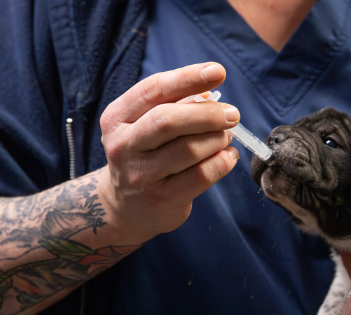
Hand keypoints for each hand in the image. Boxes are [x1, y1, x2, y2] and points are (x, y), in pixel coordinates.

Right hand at [97, 63, 239, 239]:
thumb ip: (175, 106)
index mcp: (117, 118)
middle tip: (233, 114)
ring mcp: (141, 175)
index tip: (218, 71)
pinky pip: (202, 175)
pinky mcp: (162, 198)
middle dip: (208, 113)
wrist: (125, 208)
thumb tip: (211, 93)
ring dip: (217, 139)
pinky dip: (223, 162)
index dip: (188, 78)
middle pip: (168, 120)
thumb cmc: (146, 155)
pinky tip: (228, 157)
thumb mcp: (147, 126)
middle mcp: (123, 145)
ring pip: (189, 149)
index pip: (154, 89)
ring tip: (226, 137)